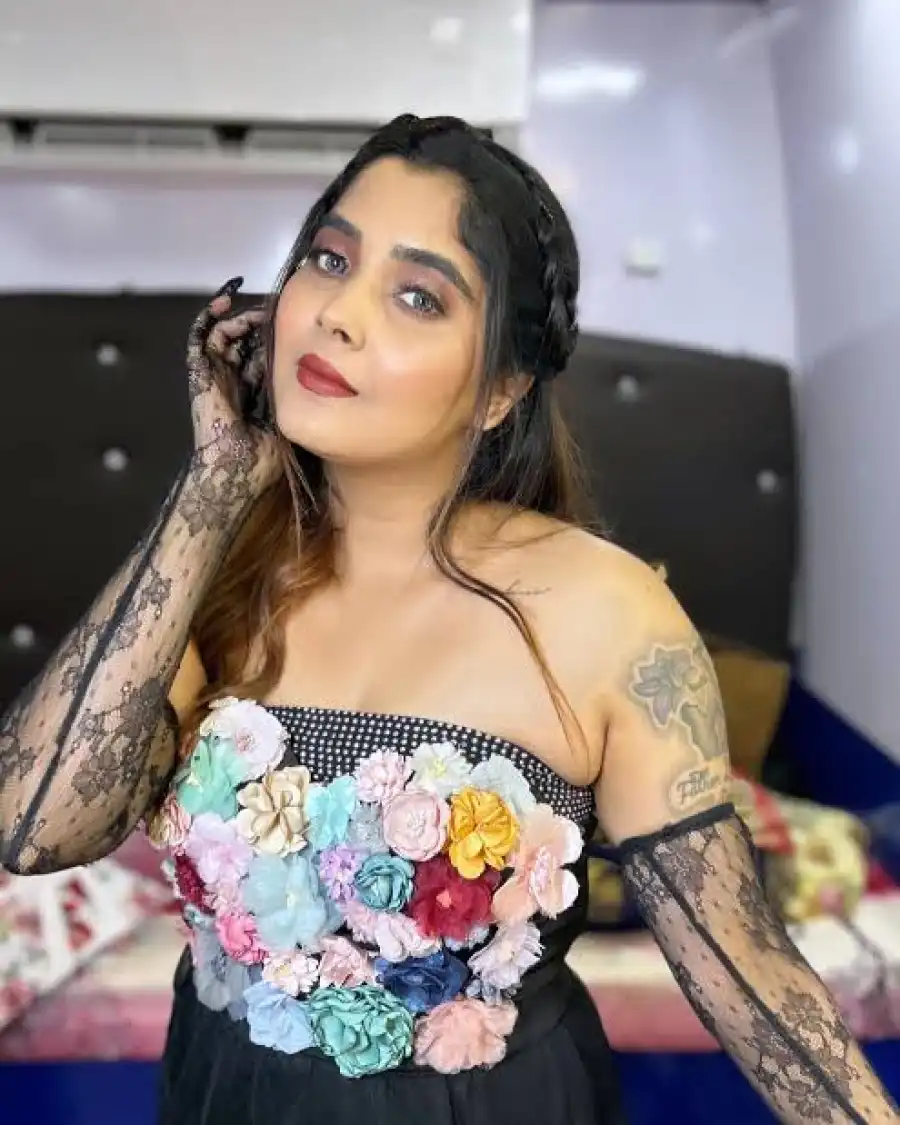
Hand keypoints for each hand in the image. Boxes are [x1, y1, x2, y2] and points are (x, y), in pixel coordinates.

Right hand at [186, 277, 280, 496]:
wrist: (236, 469)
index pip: (266, 355)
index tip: (300, 324)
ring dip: (243, 318)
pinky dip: (211, 316)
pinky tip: (228, 302)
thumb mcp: (292, 420)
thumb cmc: (265, 456)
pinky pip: (202, 336)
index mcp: (257, 393)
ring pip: (227, 334)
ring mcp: (217, 375)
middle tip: (284, 311)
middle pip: (248, 342)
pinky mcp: (200, 371)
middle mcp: (236, 381)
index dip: (280, 338)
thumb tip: (326, 376)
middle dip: (264, 325)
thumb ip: (300, 399)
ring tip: (263, 309)